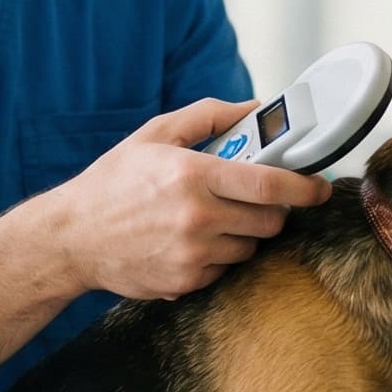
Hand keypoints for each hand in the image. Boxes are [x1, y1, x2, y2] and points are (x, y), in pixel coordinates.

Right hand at [39, 98, 331, 300]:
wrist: (72, 238)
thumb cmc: (112, 183)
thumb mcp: (155, 135)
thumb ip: (208, 116)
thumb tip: (254, 109)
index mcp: (192, 174)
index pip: (268, 183)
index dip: (304, 187)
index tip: (319, 187)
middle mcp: (196, 217)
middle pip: (269, 221)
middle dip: (272, 210)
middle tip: (255, 199)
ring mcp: (192, 254)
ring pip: (250, 247)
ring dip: (243, 234)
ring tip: (211, 219)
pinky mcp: (185, 282)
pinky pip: (225, 270)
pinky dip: (217, 256)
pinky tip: (190, 241)